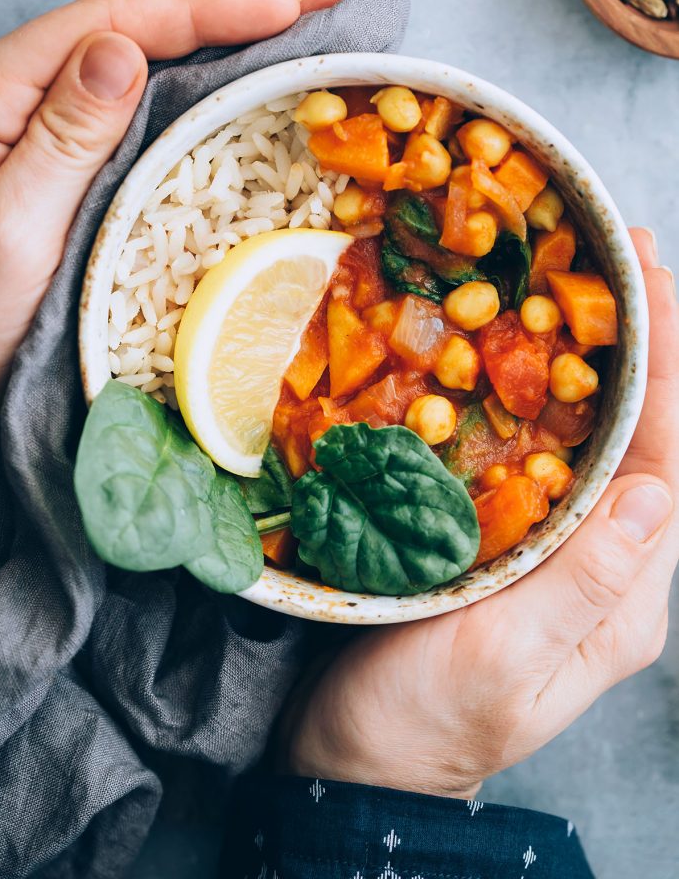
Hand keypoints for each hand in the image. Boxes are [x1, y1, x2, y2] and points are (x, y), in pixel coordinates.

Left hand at [0, 0, 351, 395]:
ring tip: (306, 33)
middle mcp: (42, 99)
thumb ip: (62, 137)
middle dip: (237, 11)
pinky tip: (252, 98)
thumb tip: (121, 51)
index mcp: (9, 91)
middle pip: (147, 33)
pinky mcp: (92, 172)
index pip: (118, 24)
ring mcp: (71, 136)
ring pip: (158, 72)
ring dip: (232, 48)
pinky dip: (212, 102)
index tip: (287, 9)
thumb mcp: (13, 224)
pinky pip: (157, 121)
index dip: (207, 10)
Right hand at [282, 228, 677, 797]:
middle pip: (650, 437)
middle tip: (628, 255)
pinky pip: (553, 453)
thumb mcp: (500, 664)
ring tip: (595, 282)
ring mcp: (568, 552)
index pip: (668, 463)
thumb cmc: (424, 722)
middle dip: (649, 344)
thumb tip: (655, 496)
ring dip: (607, 357)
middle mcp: (611, 567)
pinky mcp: (522, 543)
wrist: (367, 759)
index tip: (650, 285)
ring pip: (606, 437)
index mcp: (624, 598)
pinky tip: (529, 349)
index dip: (668, 368)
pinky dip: (551, 391)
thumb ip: (580, 586)